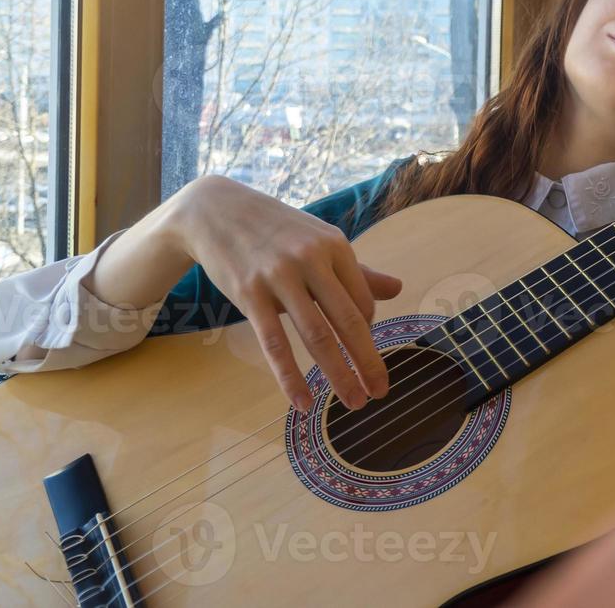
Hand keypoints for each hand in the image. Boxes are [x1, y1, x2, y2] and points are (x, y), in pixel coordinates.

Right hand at [174, 175, 402, 411]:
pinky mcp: (250, 294)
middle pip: (348, 321)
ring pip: (317, 336)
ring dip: (338, 375)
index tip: (364, 357)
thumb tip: (398, 289)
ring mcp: (280, 276)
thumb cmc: (276, 230)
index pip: (363, 301)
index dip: (366, 334)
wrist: (216, 210)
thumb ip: (358, 271)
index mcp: (335, 246)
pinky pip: (275, 344)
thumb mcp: (320, 241)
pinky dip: (291, 378)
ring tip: (353, 403)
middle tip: (380, 393)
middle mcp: (312, 259)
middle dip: (368, 362)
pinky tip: (303, 403)